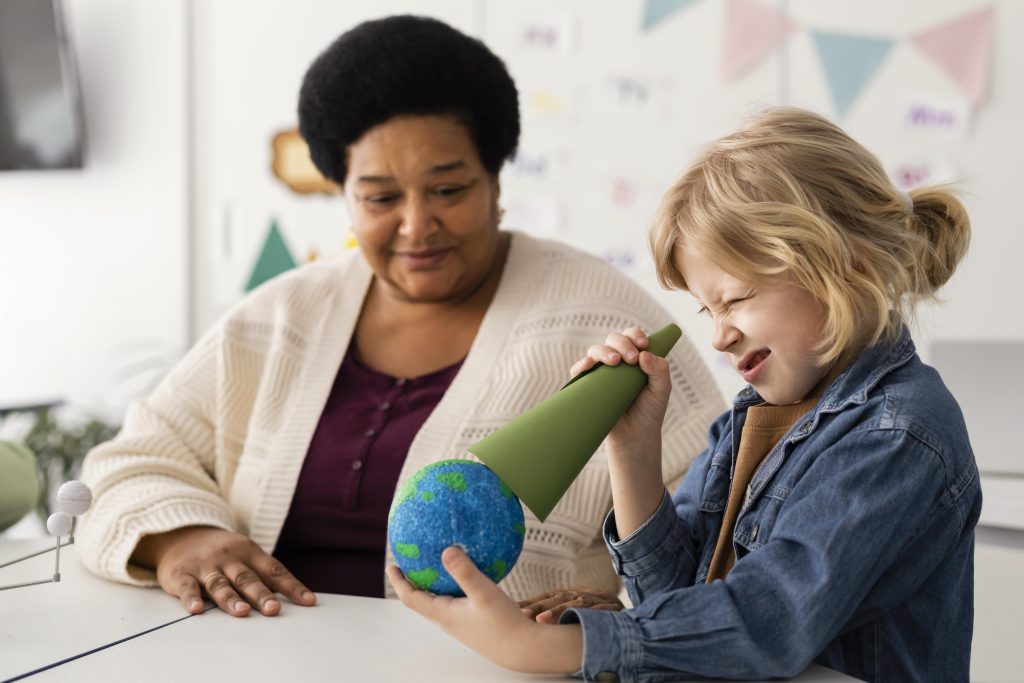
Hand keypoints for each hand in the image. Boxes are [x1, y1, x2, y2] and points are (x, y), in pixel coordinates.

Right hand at [133, 526, 316, 616]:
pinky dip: (191, 599)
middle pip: (247, 578)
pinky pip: (187, 587)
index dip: (292, 586)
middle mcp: (229, 558)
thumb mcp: (247, 556)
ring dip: (231, 599)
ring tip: (242, 612)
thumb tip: (297, 599)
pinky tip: (197, 610)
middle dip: (261, 594)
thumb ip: (266, 576)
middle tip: (273, 609)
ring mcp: (205, 565)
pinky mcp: (181, 574)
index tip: (308, 601)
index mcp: (250, 553)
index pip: (274, 570)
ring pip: (219, 584)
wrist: (182, 534)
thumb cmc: (224, 553)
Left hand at [387, 547, 581, 673]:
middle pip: (421, 599)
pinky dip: (451, 586)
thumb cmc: (503, 624)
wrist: (523, 649)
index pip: (411, 598)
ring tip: (434, 564)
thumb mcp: (484, 593)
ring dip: (431, 584)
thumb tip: (446, 550)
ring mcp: (460, 622)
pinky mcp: (472, 622)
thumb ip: (465, 572)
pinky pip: (454, 600)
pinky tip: (466, 574)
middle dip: (413, 580)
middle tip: (411, 560)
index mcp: (444, 614)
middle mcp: (448, 619)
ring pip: (438, 600)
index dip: (399, 581)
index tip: (392, 564)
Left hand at [518, 587, 623, 623]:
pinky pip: (604, 610)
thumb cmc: (596, 614)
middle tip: (522, 614)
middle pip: (559, 597)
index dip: (532, 602)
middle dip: (539, 606)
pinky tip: (581, 618)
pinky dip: (593, 612)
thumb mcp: (574, 612)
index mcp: (571, 595)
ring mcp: (598, 600)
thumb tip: (525, 617)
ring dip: (559, 611)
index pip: (548, 596)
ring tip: (542, 620)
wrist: (628, 615)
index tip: (514, 609)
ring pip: (577, 603)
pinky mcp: (614, 608)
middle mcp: (582, 594)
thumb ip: (555, 613)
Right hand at [570, 326, 671, 455]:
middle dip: (622, 344)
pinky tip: (588, 365)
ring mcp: (600, 372)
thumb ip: (659, 370)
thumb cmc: (649, 411)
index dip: (635, 335)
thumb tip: (644, 354)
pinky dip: (582, 365)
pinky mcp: (587, 385)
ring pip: (596, 350)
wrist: (634, 436)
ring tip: (615, 362)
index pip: (632, 336)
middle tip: (631, 359)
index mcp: (635, 357)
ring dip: (604, 352)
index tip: (643, 345)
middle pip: (613, 339)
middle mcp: (616, 361)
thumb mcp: (661, 390)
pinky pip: (578, 370)